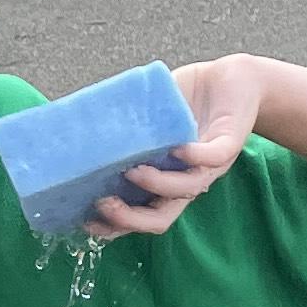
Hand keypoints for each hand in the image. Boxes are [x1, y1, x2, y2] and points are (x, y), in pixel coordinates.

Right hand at [87, 51, 263, 238]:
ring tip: (133, 172)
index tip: (85, 222)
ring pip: (187, 190)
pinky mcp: (229, 142)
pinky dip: (194, 157)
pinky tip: (175, 149)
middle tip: (104, 205)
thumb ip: (121, 126)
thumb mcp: (147, 115)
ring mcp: (209, 165)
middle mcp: (187, 179)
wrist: (234, 79)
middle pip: (161, 218)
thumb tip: (72, 126)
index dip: (115, 226)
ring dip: (157, 185)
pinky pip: (212, 157)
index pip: (140, 216)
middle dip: (131, 219)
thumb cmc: (186, 99)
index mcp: (166, 179)